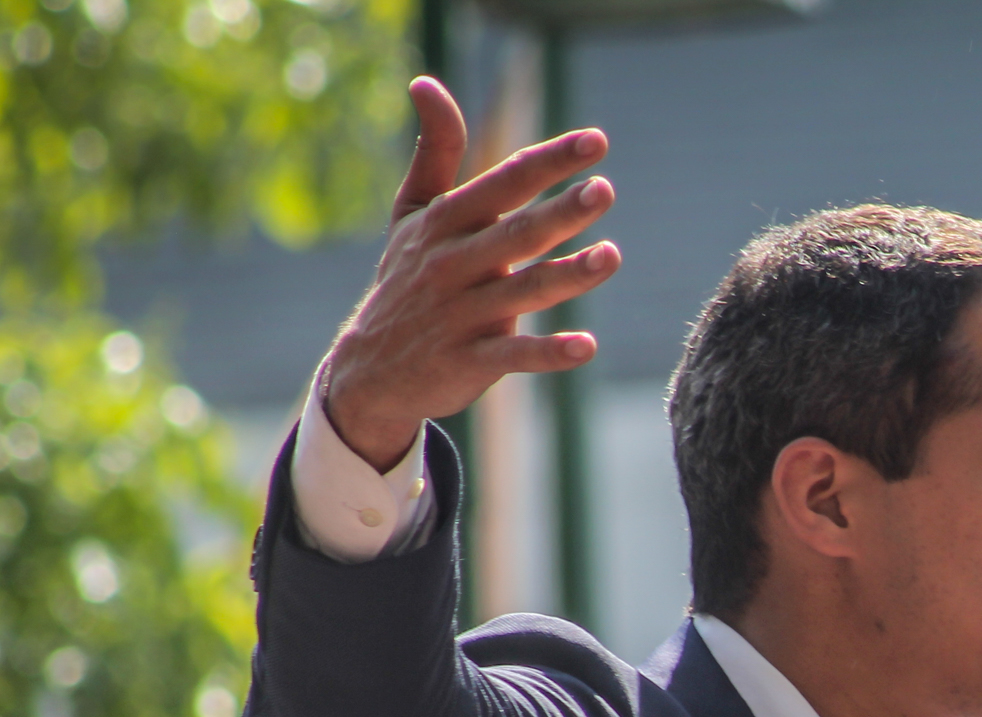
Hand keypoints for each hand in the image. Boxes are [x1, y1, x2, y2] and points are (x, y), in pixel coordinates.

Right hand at [320, 77, 622, 470]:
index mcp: (445, 222)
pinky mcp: (469, 362)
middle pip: (518, 234)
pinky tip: (586, 347)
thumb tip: (426, 81)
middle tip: (604, 190)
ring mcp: (461, 315)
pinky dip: (549, 353)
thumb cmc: (405, 278)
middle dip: (561, 212)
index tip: (596, 141)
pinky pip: (514, 357)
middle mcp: (454, 264)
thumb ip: (434, 152)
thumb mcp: (411, 213)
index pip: (504, 182)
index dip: (549, 162)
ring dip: (569, 275)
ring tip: (611, 256)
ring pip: (524, 291)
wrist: (369, 370)